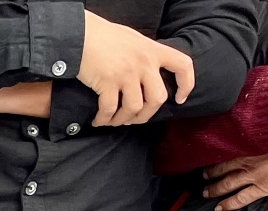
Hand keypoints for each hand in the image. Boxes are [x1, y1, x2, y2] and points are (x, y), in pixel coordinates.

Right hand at [78, 11, 194, 126]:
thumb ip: (144, 55)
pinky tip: (98, 120)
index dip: (186, 85)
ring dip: (123, 120)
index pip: (183, 66)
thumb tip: (146, 74)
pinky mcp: (108, 82)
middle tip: (135, 119)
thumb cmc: (103, 35)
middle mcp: (144, 63)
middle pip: (158, 98)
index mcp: (154, 50)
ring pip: (134, 108)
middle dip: (146, 115)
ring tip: (113, 121)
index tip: (180, 98)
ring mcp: (127, 73)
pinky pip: (109, 109)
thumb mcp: (133, 40)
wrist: (81, 33)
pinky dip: (104, 119)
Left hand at [202, 144, 267, 210]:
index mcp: (256, 145)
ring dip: (216, 188)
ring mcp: (255, 175)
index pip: (234, 149)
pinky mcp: (262, 188)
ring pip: (229, 183)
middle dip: (214, 171)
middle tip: (202, 175)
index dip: (223, 153)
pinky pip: (241, 198)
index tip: (212, 153)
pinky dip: (229, 203)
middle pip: (227, 166)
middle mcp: (252, 160)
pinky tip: (218, 209)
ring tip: (205, 193)